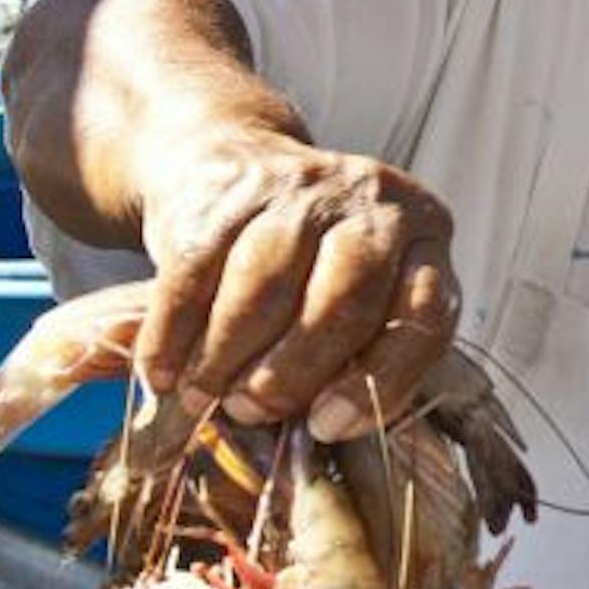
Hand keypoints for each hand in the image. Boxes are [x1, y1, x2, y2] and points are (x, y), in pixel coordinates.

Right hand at [133, 129, 460, 440]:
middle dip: (292, 373)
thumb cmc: (309, 259)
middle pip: (342, 301)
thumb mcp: (360, 294)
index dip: (377, 381)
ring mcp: (298, 186)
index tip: (327, 427)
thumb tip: (322, 429)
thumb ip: (361, 352)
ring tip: (203, 399)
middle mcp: (372, 200)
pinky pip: (195, 274)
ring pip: (263, 287)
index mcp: (424, 233)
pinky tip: (163, 372)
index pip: (423, 314)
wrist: (229, 159)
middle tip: (252, 412)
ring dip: (225, 359)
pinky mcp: (224, 189)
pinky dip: (173, 335)